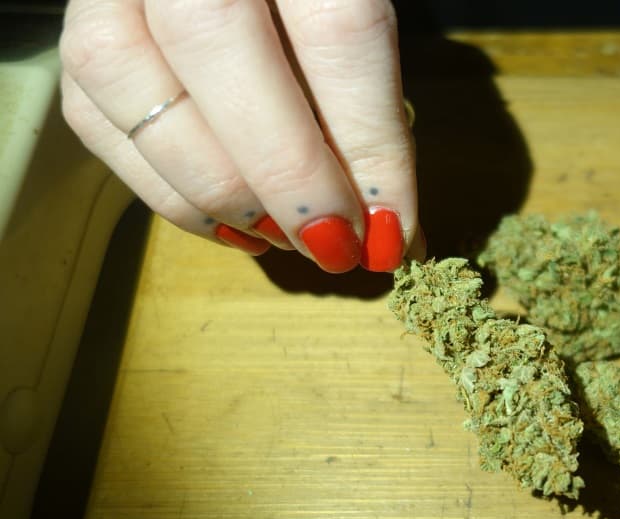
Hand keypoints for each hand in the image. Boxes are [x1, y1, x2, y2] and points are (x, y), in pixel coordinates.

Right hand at [60, 0, 424, 272]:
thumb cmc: (310, 14)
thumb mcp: (351, 30)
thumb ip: (371, 110)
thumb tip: (390, 233)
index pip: (335, 27)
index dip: (368, 141)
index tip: (391, 227)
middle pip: (215, 41)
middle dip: (286, 171)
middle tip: (336, 245)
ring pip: (133, 79)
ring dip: (220, 190)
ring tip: (284, 236)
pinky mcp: (78, 38)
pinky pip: (99, 121)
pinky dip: (170, 194)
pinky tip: (233, 225)